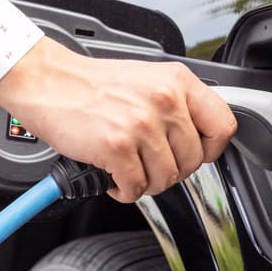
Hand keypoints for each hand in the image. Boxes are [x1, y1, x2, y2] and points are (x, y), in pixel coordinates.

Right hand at [0, 37, 236, 202]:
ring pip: (166, 178)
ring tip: (129, 170)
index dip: (210, 149)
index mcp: (178, 82)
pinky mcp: (117, 146)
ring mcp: (142, 124)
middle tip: (149, 165)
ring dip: (146, 182)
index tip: (194, 154)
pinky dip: (125, 190)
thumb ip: (176, 105)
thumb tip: (198, 139)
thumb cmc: (92, 84)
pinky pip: (137, 187)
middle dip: (171, 171)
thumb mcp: (148, 79)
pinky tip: (114, 177)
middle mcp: (165, 101)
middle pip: (193, 161)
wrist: (48, 81)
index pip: (223, 126)